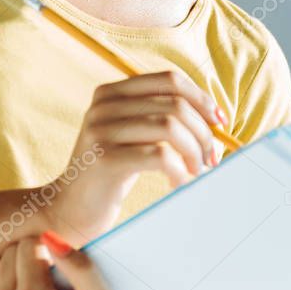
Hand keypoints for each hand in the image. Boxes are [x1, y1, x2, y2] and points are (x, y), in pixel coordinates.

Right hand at [45, 69, 228, 245]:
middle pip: (175, 104)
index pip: (170, 80)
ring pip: (170, 127)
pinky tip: (178, 183)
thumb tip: (216, 117)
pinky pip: (160, 156)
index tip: (220, 122)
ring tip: (196, 171)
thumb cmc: (113, 172)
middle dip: (203, 131)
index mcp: (111, 92)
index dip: (201, 98)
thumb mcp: (134, 135)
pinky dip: (180, 170)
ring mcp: (100, 130)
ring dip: (194, 151)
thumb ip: (162, 117)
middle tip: (211, 158)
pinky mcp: (104, 159)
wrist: (70, 210)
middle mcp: (103, 105)